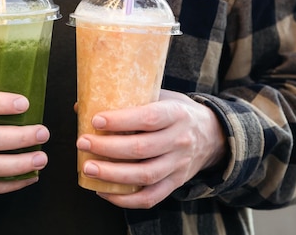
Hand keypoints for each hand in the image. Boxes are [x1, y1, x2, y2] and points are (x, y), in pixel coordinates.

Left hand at [76, 89, 226, 208]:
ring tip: (88, 168)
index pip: (148, 118)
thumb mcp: (162, 96)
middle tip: (82, 143)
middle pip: (142, 149)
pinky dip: (125, 199)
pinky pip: (150, 197)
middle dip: (108, 148)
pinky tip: (103, 191)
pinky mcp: (176, 183)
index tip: (95, 120)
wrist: (213, 135)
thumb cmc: (176, 112)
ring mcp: (179, 165)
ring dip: (113, 175)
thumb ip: (129, 99)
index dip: (121, 120)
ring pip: (145, 175)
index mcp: (176, 114)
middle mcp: (180, 140)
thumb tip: (83, 106)